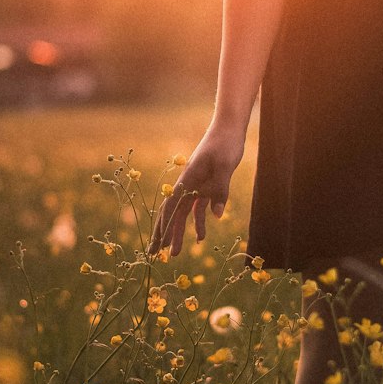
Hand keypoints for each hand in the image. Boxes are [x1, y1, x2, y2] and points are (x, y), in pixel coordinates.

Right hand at [148, 123, 244, 258]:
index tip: (160, 246)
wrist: (229, 128)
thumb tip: (216, 216)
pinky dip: (197, 222)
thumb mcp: (225, 166)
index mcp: (187, 180)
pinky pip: (197, 208)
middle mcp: (187, 184)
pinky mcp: (206, 185)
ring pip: (182, 213)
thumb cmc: (225, 144)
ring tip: (173, 253)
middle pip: (171, 213)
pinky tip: (201, 237)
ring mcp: (196, 185)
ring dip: (178, 232)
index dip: (165, 228)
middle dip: (162, 234)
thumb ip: (220, 190)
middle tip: (153, 255)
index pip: (172, 208)